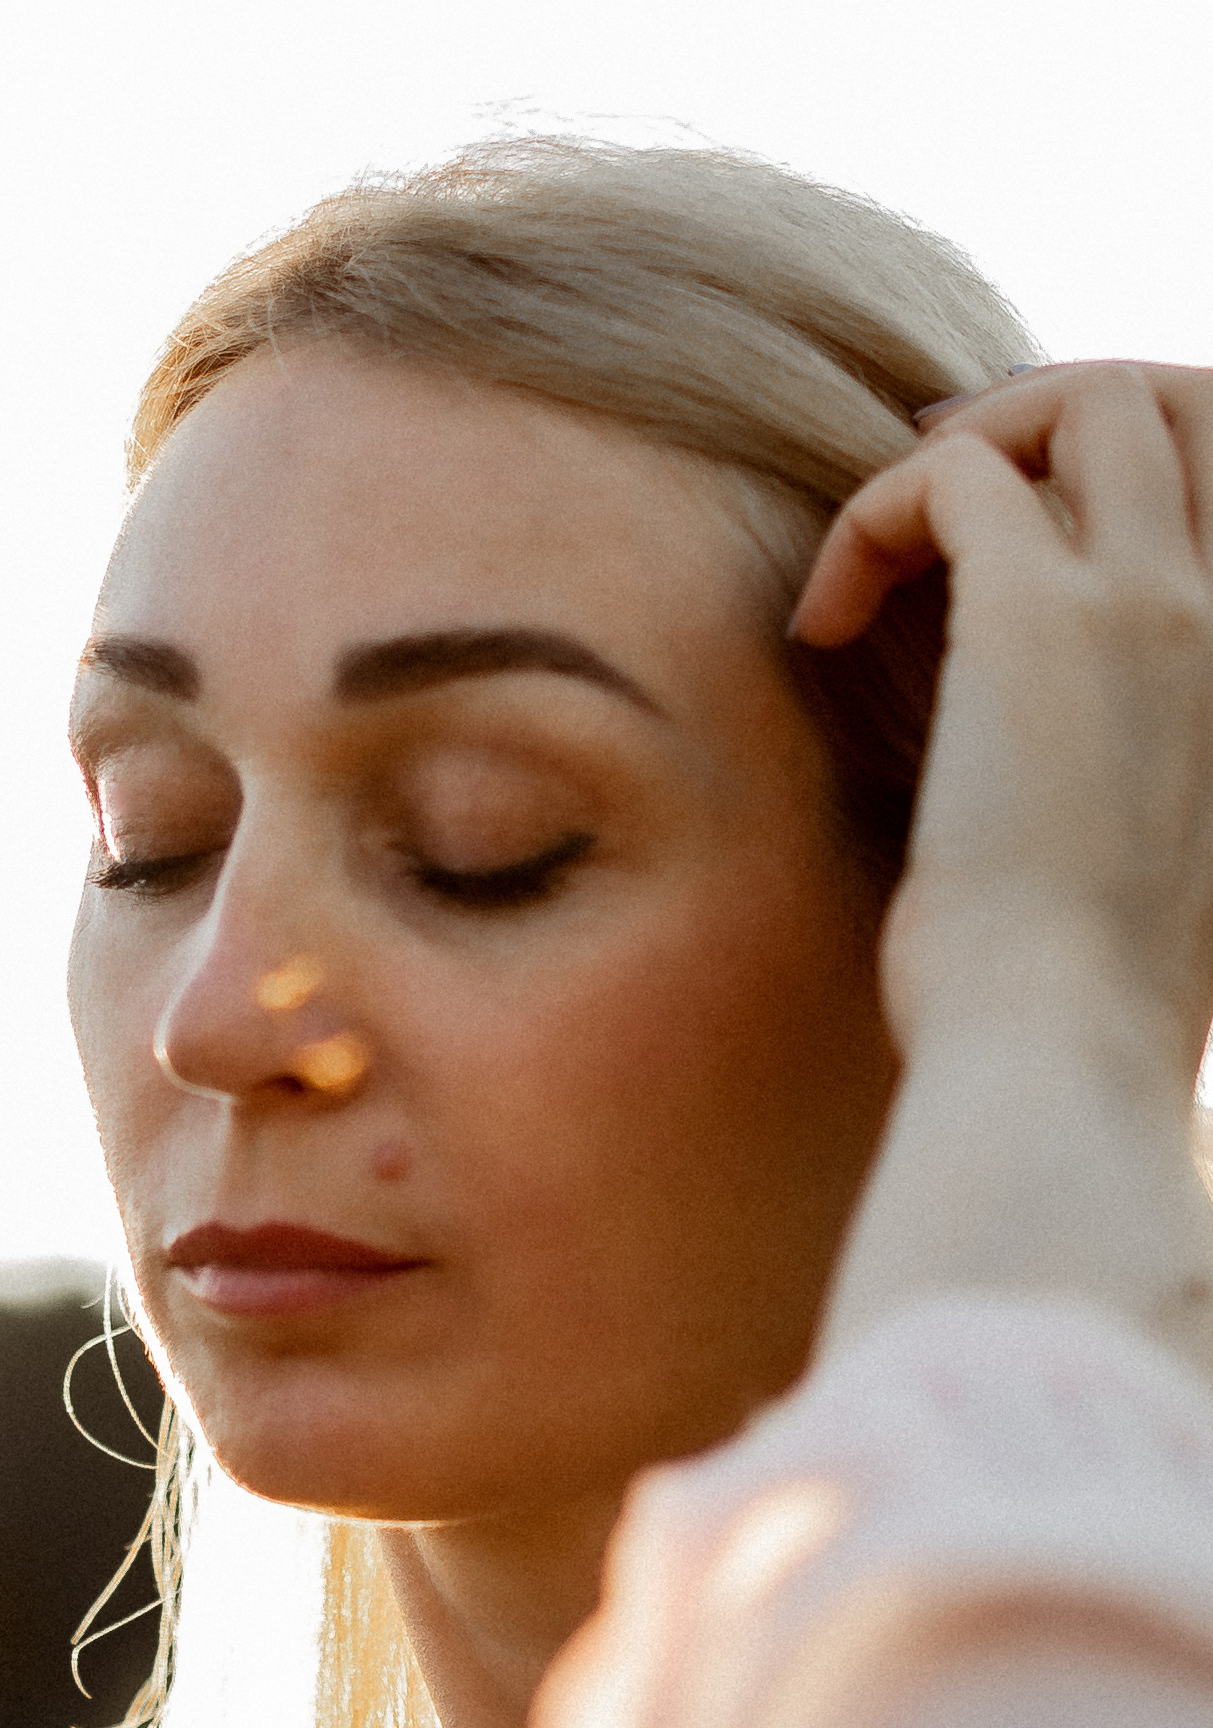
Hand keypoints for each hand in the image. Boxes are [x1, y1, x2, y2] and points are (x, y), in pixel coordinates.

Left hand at [795, 363, 1212, 1095]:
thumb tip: (1075, 752)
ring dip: (968, 442)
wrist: (1061, 1059)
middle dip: (1056, 415)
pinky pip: (947, 471)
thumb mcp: (1156, 868)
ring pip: (1086, 397)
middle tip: (941, 502)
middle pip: (1185, 399)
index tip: (1022, 521)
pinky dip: (871, 517)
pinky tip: (822, 627)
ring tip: (876, 556)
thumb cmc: (1089, 1008)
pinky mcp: (1032, 617)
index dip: (1138, 463)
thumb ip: (1142, 770)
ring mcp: (1151, 600)